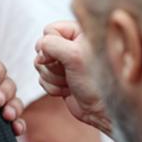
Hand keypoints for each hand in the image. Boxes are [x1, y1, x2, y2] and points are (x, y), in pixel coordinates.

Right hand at [34, 21, 111, 135]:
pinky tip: (68, 90)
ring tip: (71, 82)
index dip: (51, 44)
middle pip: (42, 48)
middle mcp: (72, 46)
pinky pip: (42, 78)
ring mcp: (65, 63)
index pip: (50, 29)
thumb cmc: (98, 83)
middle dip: (51, 64)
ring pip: (40, 64)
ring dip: (52, 77)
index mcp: (81, 34)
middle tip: (68, 71)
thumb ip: (52, 44)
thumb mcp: (75, 56)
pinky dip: (52, 87)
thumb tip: (39, 50)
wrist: (102, 111)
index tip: (63, 57)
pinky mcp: (60, 78)